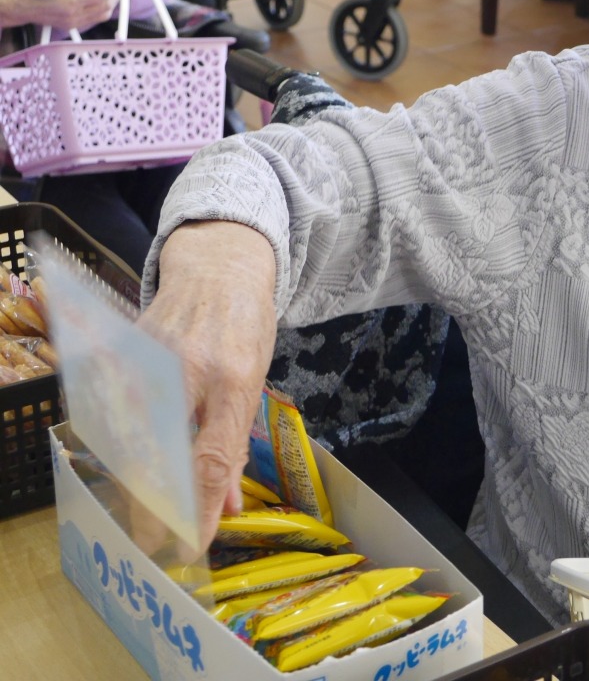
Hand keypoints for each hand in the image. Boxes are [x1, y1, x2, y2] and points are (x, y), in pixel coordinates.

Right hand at [137, 221, 277, 551]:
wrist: (218, 267)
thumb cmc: (244, 325)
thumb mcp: (256, 379)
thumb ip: (235, 440)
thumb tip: (226, 503)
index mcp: (234, 377)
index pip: (214, 456)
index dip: (202, 508)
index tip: (195, 544)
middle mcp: (188, 367)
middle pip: (160, 454)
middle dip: (156, 508)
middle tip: (156, 541)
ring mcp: (148, 357)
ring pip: (127, 438)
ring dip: (134, 483)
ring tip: (144, 513)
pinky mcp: (121, 351)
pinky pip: (111, 411)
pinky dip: (117, 446)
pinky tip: (127, 467)